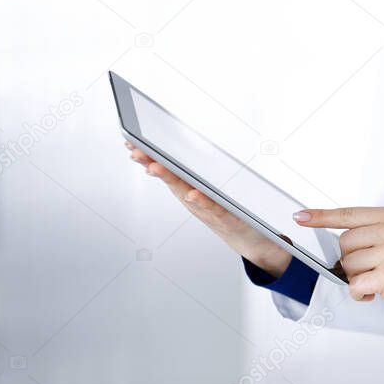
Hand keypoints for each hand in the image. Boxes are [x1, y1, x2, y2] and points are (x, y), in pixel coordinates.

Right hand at [125, 142, 290, 277]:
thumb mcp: (210, 193)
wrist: (252, 241)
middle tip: (136, 152)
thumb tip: (187, 148)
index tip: (131, 142)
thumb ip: (198, 175)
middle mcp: (195, 199)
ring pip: (186, 192)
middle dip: (152, 165)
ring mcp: (208, 209)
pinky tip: (193, 194)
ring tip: (155, 167)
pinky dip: (202, 202)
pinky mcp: (227, 218)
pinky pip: (214, 208)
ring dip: (170, 179)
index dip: (150, 156)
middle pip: (172, 179)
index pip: (169, 170)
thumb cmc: (231, 213)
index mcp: (191, 189)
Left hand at [296, 207, 383, 332]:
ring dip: (357, 279)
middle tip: (372, 269)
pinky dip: (361, 294)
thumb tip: (344, 244)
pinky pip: (355, 286)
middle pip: (344, 243)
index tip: (300, 217)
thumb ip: (377, 232)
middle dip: (351, 260)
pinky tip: (376, 294)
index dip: (321, 217)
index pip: (348, 214)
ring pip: (347, 266)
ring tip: (379, 281)